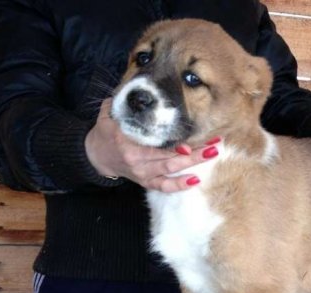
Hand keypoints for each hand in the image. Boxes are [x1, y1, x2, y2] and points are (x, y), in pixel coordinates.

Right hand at [85, 99, 218, 191]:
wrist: (96, 155)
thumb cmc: (107, 131)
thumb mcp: (110, 113)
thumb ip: (125, 103)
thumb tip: (141, 88)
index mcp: (127, 141)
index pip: (155, 142)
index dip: (174, 142)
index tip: (191, 137)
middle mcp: (137, 160)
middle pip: (169, 156)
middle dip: (194, 151)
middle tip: (214, 143)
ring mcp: (142, 173)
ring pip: (171, 170)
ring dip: (194, 163)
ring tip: (212, 153)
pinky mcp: (145, 182)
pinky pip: (164, 186)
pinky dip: (179, 185)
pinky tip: (195, 180)